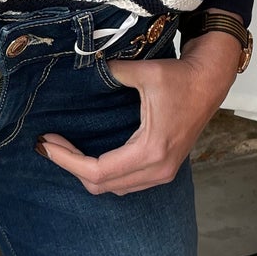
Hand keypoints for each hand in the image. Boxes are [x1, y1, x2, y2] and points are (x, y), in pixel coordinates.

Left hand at [37, 29, 242, 195]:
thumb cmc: (180, 77)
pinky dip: (104, 174)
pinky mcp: (164, 169)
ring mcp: (163, 173)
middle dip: (71, 167)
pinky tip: (88, 156)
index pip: (98, 171)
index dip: (67, 161)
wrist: (210, 82)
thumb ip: (113, 72)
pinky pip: (126, 183)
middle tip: (50, 144)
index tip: (46, 144)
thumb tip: (87, 67)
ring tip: (64, 150)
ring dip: (86, 173)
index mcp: (151, 150)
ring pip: (113, 188)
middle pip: (102, 185)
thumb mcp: (145, 72)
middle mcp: (157, 169)